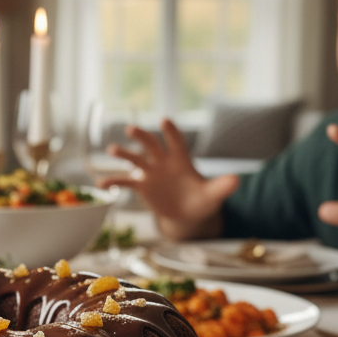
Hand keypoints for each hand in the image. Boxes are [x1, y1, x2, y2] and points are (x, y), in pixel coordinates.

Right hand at [104, 118, 238, 240]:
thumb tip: (237, 181)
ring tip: (112, 150)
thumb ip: (223, 186)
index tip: (165, 121)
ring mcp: (151, 173)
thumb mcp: (214, 194)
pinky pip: (125, 182)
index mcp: (181, 160)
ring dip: (124, 153)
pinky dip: (114, 181)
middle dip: (142, 136)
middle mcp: (163, 162)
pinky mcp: (142, 186)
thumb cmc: (202, 200)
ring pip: (135, 159)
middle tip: (131, 129)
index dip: (171, 132)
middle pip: (151, 144)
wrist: (188, 215)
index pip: (176, 142)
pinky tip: (101, 184)